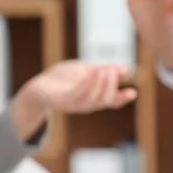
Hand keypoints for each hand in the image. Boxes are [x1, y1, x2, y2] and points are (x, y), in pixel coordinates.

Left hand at [11, 61, 137, 140]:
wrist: (39, 88)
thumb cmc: (64, 80)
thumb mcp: (87, 72)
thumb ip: (104, 71)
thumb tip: (127, 68)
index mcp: (95, 98)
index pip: (112, 101)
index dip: (123, 98)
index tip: (133, 92)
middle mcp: (87, 104)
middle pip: (105, 100)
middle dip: (111, 85)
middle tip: (113, 70)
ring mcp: (75, 104)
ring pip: (93, 98)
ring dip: (100, 83)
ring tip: (104, 69)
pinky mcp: (62, 100)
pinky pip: (77, 94)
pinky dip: (86, 84)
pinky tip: (90, 73)